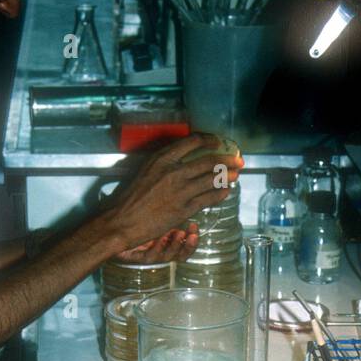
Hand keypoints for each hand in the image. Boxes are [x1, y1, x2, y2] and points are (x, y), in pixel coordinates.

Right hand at [101, 134, 242, 254]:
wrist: (123, 220)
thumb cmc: (130, 197)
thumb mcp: (145, 170)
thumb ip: (165, 164)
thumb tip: (183, 162)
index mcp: (162, 158)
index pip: (193, 142)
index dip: (210, 140)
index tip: (219, 141)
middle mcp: (174, 171)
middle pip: (209, 161)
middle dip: (227, 160)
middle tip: (238, 160)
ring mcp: (181, 191)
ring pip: (212, 180)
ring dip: (227, 177)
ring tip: (236, 175)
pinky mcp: (184, 209)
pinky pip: (208, 198)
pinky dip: (220, 194)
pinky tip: (226, 192)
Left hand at [115, 222, 199, 264]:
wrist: (113, 228)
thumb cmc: (136, 221)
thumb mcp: (159, 217)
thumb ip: (172, 214)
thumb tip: (189, 203)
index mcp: (168, 243)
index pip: (185, 248)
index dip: (192, 241)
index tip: (195, 227)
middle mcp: (161, 251)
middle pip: (180, 256)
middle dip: (188, 246)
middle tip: (192, 235)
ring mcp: (151, 255)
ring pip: (167, 257)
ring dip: (174, 246)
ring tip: (178, 233)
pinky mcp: (139, 257)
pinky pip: (150, 256)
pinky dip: (157, 247)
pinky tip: (159, 238)